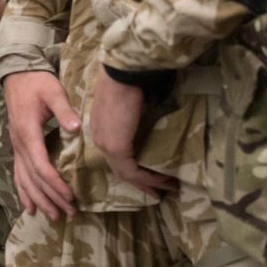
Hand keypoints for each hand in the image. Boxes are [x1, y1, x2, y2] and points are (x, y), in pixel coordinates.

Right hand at [4, 70, 79, 219]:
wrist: (17, 74)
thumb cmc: (37, 82)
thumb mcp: (53, 91)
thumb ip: (63, 110)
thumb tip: (75, 128)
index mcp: (28, 132)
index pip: (41, 165)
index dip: (55, 184)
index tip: (70, 197)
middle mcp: (19, 143)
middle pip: (33, 178)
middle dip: (50, 198)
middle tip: (68, 214)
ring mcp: (16, 146)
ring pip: (23, 179)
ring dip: (37, 199)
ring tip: (51, 216)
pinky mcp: (17, 145)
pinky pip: (18, 173)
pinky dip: (23, 191)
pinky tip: (28, 206)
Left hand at [91, 66, 178, 197]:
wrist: (123, 74)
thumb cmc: (128, 82)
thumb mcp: (128, 106)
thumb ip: (131, 119)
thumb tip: (146, 126)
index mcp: (99, 128)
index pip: (115, 156)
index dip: (132, 169)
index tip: (151, 178)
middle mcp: (98, 138)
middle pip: (120, 168)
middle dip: (141, 182)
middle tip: (159, 192)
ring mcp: (106, 144)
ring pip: (126, 172)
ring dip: (148, 182)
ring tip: (168, 188)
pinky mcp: (116, 147)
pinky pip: (132, 170)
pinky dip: (149, 178)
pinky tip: (165, 181)